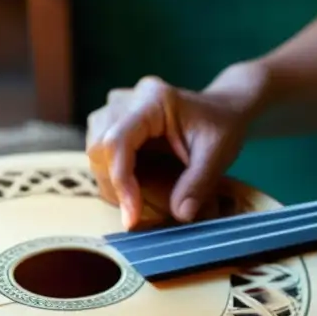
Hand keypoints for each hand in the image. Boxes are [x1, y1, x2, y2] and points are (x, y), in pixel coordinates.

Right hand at [86, 75, 250, 228]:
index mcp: (153, 100)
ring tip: (136, 200)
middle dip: (114, 184)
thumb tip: (180, 215)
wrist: (222, 111)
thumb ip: (199, 184)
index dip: (120, 181)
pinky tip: (133, 187)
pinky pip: (100, 150)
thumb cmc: (221, 127)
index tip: (131, 216)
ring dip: (110, 181)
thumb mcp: (218, 154)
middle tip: (136, 212)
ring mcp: (117, 107)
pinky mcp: (115, 120)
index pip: (118, 140)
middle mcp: (128, 99)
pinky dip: (113, 174)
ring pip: (94, 148)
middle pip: (99, 145)